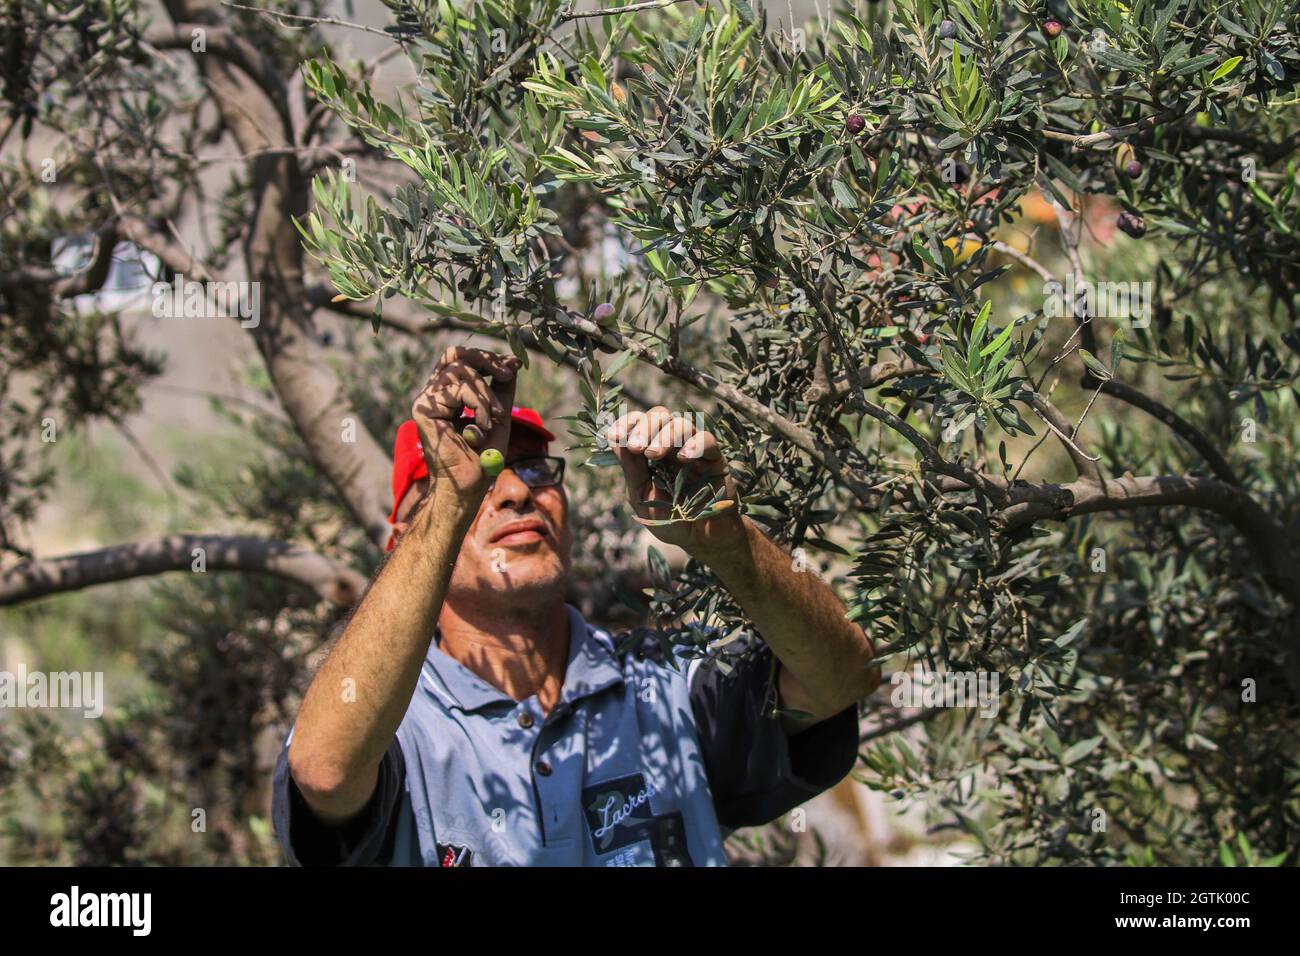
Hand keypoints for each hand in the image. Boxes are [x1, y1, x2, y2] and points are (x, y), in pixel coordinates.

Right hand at [411, 347, 519, 499]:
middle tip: (507, 374)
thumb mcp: (499, 416)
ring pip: (460, 370)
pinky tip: (482, 427)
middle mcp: (434, 395)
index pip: (462, 359)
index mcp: (447, 395)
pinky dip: (479, 404)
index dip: (487, 357)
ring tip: (494, 419)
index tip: (513, 365)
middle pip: (455, 354)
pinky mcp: (424, 409)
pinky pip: (459, 388)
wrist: (467, 486)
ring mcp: (426, 401)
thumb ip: (502, 389)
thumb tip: (512, 361)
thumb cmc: (481, 458)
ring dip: (486, 394)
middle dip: (486, 360)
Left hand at [605, 406, 744, 555]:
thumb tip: (616, 441)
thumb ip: (632, 470)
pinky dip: (694, 444)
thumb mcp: (642, 497)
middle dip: (645, 427)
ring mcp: (693, 450)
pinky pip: (707, 440)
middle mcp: (671, 445)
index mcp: (650, 451)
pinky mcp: (715, 458)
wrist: (700, 540)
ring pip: (682, 423)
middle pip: (660, 415)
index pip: (638, 424)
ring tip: (653, 454)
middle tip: (636, 447)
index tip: (613, 436)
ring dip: (665, 435)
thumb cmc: (670, 520)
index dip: (626, 424)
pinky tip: (683, 458)